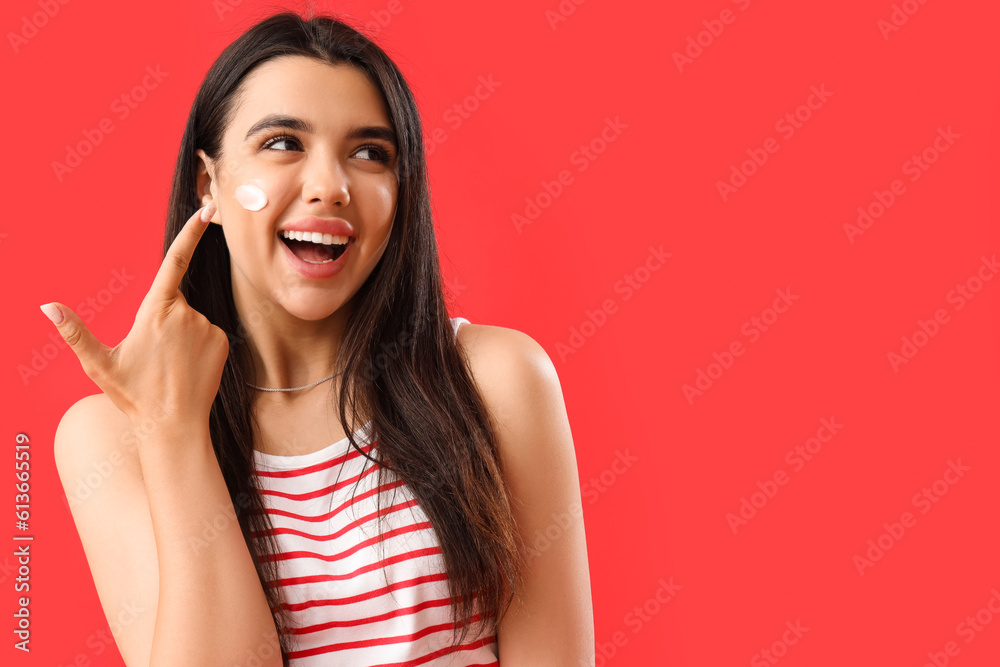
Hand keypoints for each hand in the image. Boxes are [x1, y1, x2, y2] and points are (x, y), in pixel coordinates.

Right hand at [41, 204, 229, 429]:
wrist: (175, 426)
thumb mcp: (99, 364)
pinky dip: (196, 346)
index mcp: (156, 310)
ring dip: (179, 337)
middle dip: (161, 322)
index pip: (175, 261)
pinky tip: (187, 369)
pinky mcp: (223, 342)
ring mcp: (209, 328)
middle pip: (172, 303)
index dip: (191, 233)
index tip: (206, 210)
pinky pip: (206, 334)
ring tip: (170, 368)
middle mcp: (187, 314)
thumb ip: (74, 331)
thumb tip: (46, 306)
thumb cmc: (134, 395)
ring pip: (190, 321)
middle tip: (153, 358)